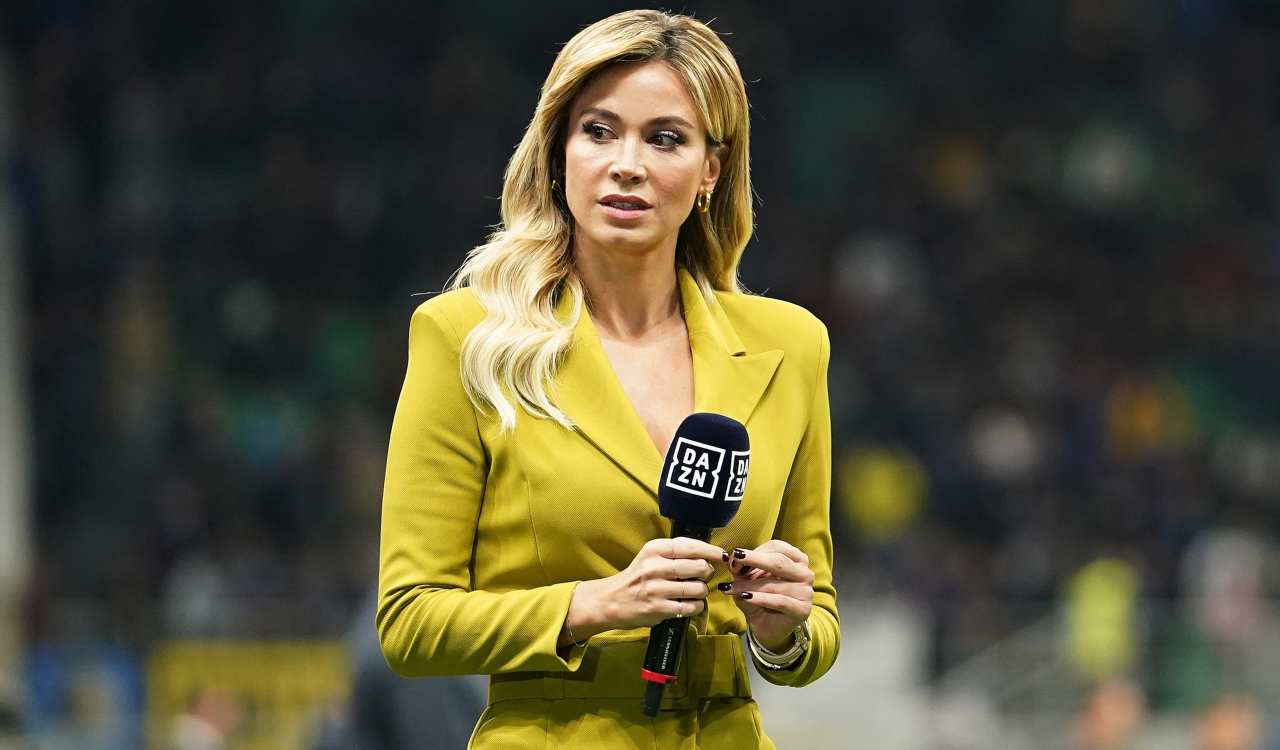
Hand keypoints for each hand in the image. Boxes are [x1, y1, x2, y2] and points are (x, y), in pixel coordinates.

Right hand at [562, 537, 725, 644]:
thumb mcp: (651, 556)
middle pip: (699, 566)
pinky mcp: (658, 608)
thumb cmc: (637, 578)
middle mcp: (655, 566)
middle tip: (704, 576)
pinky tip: (691, 604)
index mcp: (655, 549)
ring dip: (702, 591)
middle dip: (708, 572)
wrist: (611, 600)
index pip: (691, 546)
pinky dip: (696, 606)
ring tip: (696, 591)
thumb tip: (709, 553)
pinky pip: (691, 607)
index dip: (711, 551)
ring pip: (698, 588)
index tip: (721, 556)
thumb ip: (676, 552)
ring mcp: (656, 588)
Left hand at [722, 540, 813, 651]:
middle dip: (753, 559)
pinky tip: (744, 597)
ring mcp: (806, 592)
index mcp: (796, 559)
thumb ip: (741, 567)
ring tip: (728, 588)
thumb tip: (731, 557)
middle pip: (778, 561)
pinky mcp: (802, 610)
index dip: (755, 550)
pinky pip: (779, 601)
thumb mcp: (747, 579)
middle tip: (734, 559)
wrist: (767, 626)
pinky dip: (759, 598)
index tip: (736, 556)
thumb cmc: (759, 597)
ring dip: (747, 585)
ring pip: (774, 584)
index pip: (777, 547)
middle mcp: (805, 573)